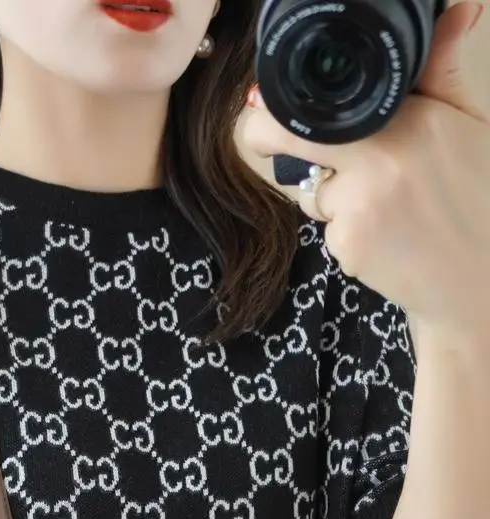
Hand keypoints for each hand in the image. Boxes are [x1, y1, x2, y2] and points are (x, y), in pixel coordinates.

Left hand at [241, 2, 489, 340]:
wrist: (483, 276)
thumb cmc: (478, 197)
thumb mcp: (470, 124)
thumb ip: (441, 71)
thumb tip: (456, 7)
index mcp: (410, 119)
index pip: (317, 105)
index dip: (279, 110)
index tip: (266, 110)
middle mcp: (379, 158)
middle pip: (285, 139)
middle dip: (268, 140)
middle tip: (268, 142)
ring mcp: (359, 204)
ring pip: (310, 190)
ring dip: (330, 195)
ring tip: (384, 206)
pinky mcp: (347, 245)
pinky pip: (326, 228)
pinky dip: (345, 231)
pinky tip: (384, 237)